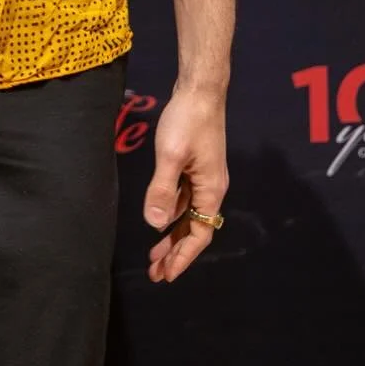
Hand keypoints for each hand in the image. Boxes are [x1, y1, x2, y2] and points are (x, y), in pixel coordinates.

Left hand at [143, 84, 227, 283]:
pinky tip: (160, 216)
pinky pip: (185, 198)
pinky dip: (172, 211)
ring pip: (188, 214)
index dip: (183, 256)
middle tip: (155, 272)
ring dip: (172, 233)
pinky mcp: (196, 165)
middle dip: (176, 252)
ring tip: (153, 253)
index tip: (166, 275)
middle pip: (194, 228)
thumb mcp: (170, 156)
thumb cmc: (187, 121)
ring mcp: (204, 176)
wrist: (200, 90)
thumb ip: (163, 190)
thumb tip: (155, 226)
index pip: (199, 234)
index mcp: (211, 190)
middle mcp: (211, 188)